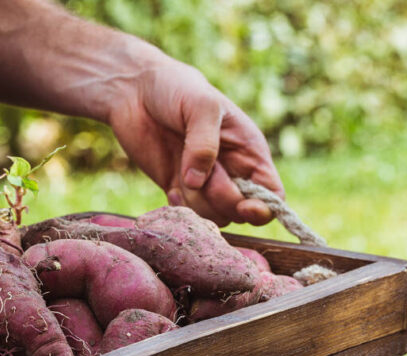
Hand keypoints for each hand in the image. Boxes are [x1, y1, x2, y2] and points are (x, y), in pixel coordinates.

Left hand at [107, 56, 283, 226]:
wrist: (135, 91)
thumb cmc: (176, 88)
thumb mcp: (200, 105)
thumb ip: (204, 144)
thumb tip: (197, 182)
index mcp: (248, 151)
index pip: (272, 195)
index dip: (263, 208)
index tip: (246, 206)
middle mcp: (232, 171)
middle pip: (240, 211)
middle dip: (221, 198)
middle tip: (201, 172)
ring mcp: (204, 183)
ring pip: (214, 217)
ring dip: (197, 202)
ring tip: (181, 171)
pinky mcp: (178, 189)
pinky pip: (188, 215)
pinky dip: (180, 207)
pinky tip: (171, 185)